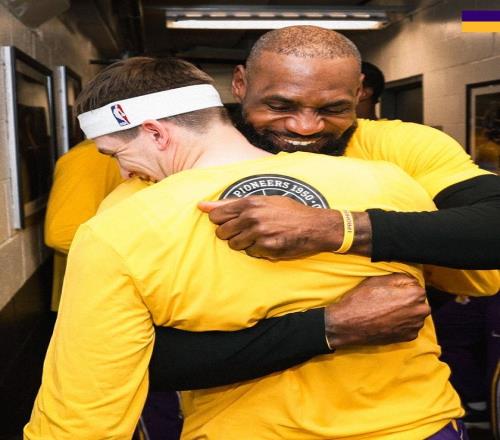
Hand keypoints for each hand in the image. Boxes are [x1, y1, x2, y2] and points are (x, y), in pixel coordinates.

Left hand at [199, 196, 371, 258]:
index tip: (228, 222)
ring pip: (235, 245)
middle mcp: (252, 217)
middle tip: (246, 230)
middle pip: (222, 232)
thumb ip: (232, 204)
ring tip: (258, 236)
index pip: (218, 215)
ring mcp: (259, 233)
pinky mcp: (267, 248)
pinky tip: (269, 243)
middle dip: (230, 233)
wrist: (314, 225)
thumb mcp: (263, 200)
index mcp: (250, 203)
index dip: (220, 221)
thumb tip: (202, 206)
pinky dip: (257, 250)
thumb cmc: (288, 211)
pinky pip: (250, 252)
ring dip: (243, 243)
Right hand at [325, 274, 429, 347]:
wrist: (350, 324)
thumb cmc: (362, 301)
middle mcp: (419, 312)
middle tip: (388, 300)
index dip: (401, 286)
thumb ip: (399, 277)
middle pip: (418, 301)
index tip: (390, 290)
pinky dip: (402, 323)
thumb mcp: (378, 280)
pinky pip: (410, 326)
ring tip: (386, 311)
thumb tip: (409, 280)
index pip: (415, 285)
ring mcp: (414, 326)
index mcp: (414, 295)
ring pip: (415, 314)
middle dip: (407, 299)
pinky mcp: (408, 337)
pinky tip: (388, 320)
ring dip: (406, 312)